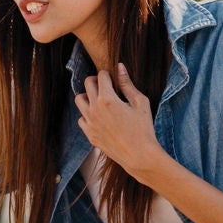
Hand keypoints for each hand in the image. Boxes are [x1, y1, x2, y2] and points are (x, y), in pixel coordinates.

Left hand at [74, 65, 167, 180]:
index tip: (113, 79)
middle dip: (96, 81)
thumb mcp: (140, 102)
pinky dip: (88, 114)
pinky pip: (81, 118)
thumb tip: (120, 67)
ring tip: (100, 100)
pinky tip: (100, 117)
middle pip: (87, 84)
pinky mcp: (89, 134)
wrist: (139, 155)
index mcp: (107, 99)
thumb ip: (127, 84)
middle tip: (106, 86)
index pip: (101, 76)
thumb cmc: (143, 128)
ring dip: (88, 96)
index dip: (108, 74)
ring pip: (79, 100)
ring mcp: (90, 122)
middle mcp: (94, 109)